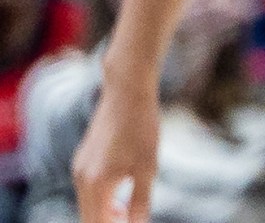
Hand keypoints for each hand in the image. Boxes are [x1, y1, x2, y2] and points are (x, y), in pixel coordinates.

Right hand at [72, 69, 159, 222]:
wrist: (127, 92)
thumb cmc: (141, 128)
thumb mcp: (147, 167)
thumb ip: (140, 202)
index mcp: (95, 185)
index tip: (130, 222)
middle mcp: (81, 178)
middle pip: (89, 216)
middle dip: (107, 222)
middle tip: (129, 220)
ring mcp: (79, 166)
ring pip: (87, 202)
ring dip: (104, 211)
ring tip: (126, 211)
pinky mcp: (83, 157)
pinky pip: (87, 187)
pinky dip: (100, 196)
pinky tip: (120, 188)